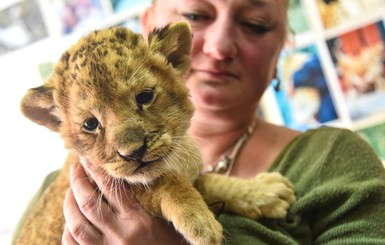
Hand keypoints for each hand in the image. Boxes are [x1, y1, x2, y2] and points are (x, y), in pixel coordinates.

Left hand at [62, 159, 186, 244]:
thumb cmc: (170, 244)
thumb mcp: (165, 221)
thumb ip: (149, 201)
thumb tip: (133, 177)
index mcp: (139, 220)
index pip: (112, 188)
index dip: (97, 171)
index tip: (89, 158)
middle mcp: (120, 234)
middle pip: (89, 203)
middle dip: (78, 182)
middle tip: (75, 168)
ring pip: (77, 225)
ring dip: (69, 205)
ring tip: (70, 191)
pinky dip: (68, 230)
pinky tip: (71, 219)